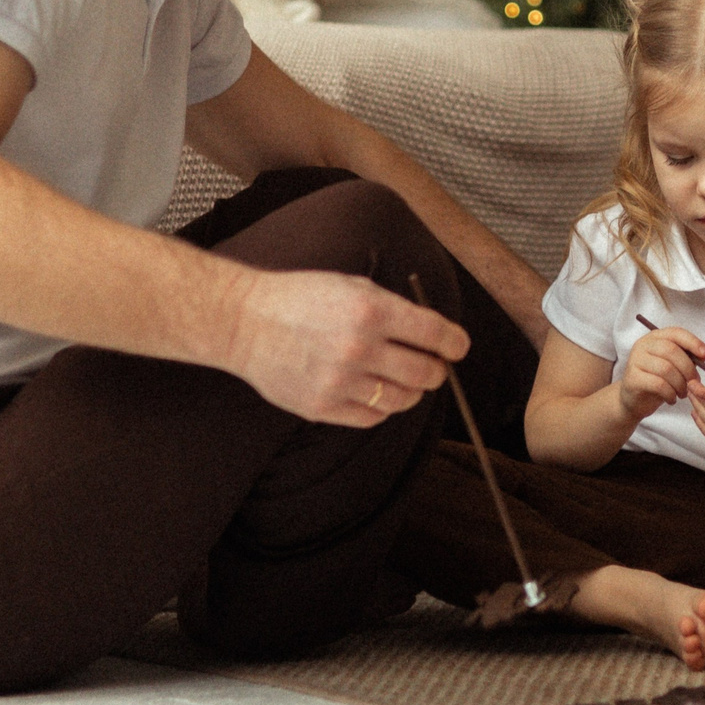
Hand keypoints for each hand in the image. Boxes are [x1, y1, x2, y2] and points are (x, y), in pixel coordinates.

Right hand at [212, 267, 466, 427]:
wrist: (246, 322)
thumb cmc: (302, 299)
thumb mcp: (352, 287)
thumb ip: (394, 310)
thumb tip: (434, 335)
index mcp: (371, 310)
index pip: (434, 333)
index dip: (455, 343)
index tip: (458, 347)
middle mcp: (359, 347)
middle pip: (425, 373)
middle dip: (436, 370)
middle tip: (432, 365)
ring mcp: (341, 381)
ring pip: (403, 399)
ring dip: (411, 391)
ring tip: (402, 379)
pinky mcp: (323, 407)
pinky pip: (373, 417)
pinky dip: (382, 407)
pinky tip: (375, 392)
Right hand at [620, 327, 702, 419]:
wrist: (633, 400)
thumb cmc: (657, 381)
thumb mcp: (673, 366)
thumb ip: (687, 357)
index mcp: (654, 337)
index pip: (676, 333)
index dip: (693, 342)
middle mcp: (643, 345)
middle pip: (672, 351)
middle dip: (688, 369)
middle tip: (694, 383)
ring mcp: (635, 360)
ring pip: (666, 369)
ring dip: (680, 384)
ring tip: (683, 394)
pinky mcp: (632, 378)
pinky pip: (658, 384)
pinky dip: (670, 394)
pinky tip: (672, 399)